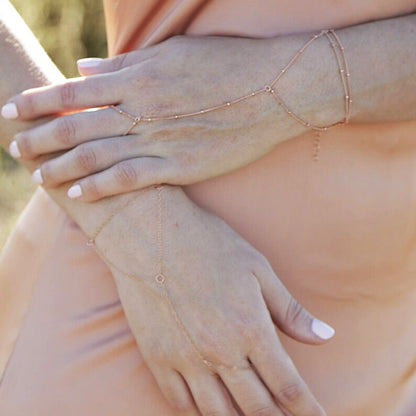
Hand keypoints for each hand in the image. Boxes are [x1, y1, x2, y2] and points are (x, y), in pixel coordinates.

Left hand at [5, 34, 314, 200]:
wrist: (275, 88)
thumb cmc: (227, 64)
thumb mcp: (173, 53)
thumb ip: (125, 64)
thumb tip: (85, 69)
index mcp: (137, 77)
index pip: (71, 91)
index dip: (36, 101)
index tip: (12, 111)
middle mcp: (140, 109)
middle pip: (73, 126)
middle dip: (38, 138)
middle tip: (15, 148)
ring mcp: (159, 139)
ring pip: (95, 156)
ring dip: (60, 168)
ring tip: (38, 176)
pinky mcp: (180, 166)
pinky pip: (130, 179)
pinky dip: (100, 188)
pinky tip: (78, 195)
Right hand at [97, 186, 332, 415]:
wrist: (150, 232)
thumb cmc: (208, 244)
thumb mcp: (257, 268)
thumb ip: (289, 310)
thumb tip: (326, 336)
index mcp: (249, 328)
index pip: (287, 386)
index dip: (307, 410)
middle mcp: (219, 351)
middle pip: (257, 408)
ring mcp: (184, 358)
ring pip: (218, 413)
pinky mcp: (156, 356)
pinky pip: (179, 402)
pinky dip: (199, 412)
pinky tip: (211, 407)